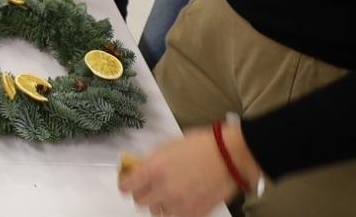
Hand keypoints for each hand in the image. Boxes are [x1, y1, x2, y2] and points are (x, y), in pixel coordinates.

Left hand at [119, 126, 255, 216]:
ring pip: (157, 211)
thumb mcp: (167, 146)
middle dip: (142, 192)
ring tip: (169, 191)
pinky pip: (176, 216)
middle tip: (148, 185)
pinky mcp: (194, 213)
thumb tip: (137, 168)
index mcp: (154, 169)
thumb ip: (149, 160)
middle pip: (140, 201)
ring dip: (159, 202)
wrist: (230, 156)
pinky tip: (182, 197)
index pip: (127, 186)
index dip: (125, 182)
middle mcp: (164, 189)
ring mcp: (179, 204)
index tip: (128, 180)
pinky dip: (175, 209)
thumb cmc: (202, 146)